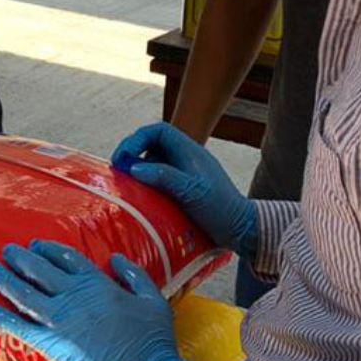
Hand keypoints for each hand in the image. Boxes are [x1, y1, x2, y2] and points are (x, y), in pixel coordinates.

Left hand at [0, 241, 182, 360]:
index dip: (49, 250)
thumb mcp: (154, 301)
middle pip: (40, 271)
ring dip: (4, 279)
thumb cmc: (155, 343)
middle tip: (6, 250)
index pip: (68, 259)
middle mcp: (75, 298)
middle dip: (21, 258)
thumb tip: (116, 258)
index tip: (36, 245)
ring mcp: (61, 321)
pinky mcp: (52, 345)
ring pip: (24, 293)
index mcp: (99, 285)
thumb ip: (134, 276)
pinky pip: (19, 327)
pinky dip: (0, 317)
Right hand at [112, 122, 256, 255]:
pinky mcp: (185, 188)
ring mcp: (186, 173)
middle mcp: (186, 158)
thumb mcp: (191, 191)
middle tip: (119, 170)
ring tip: (127, 183)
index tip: (123, 157)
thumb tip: (133, 168)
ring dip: (139, 169)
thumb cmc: (219, 208)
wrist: (241, 229)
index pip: (158, 131)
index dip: (137, 139)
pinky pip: (160, 178)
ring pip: (155, 161)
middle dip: (133, 152)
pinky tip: (141, 196)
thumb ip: (163, 176)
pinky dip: (147, 183)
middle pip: (153, 144)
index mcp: (189, 151)